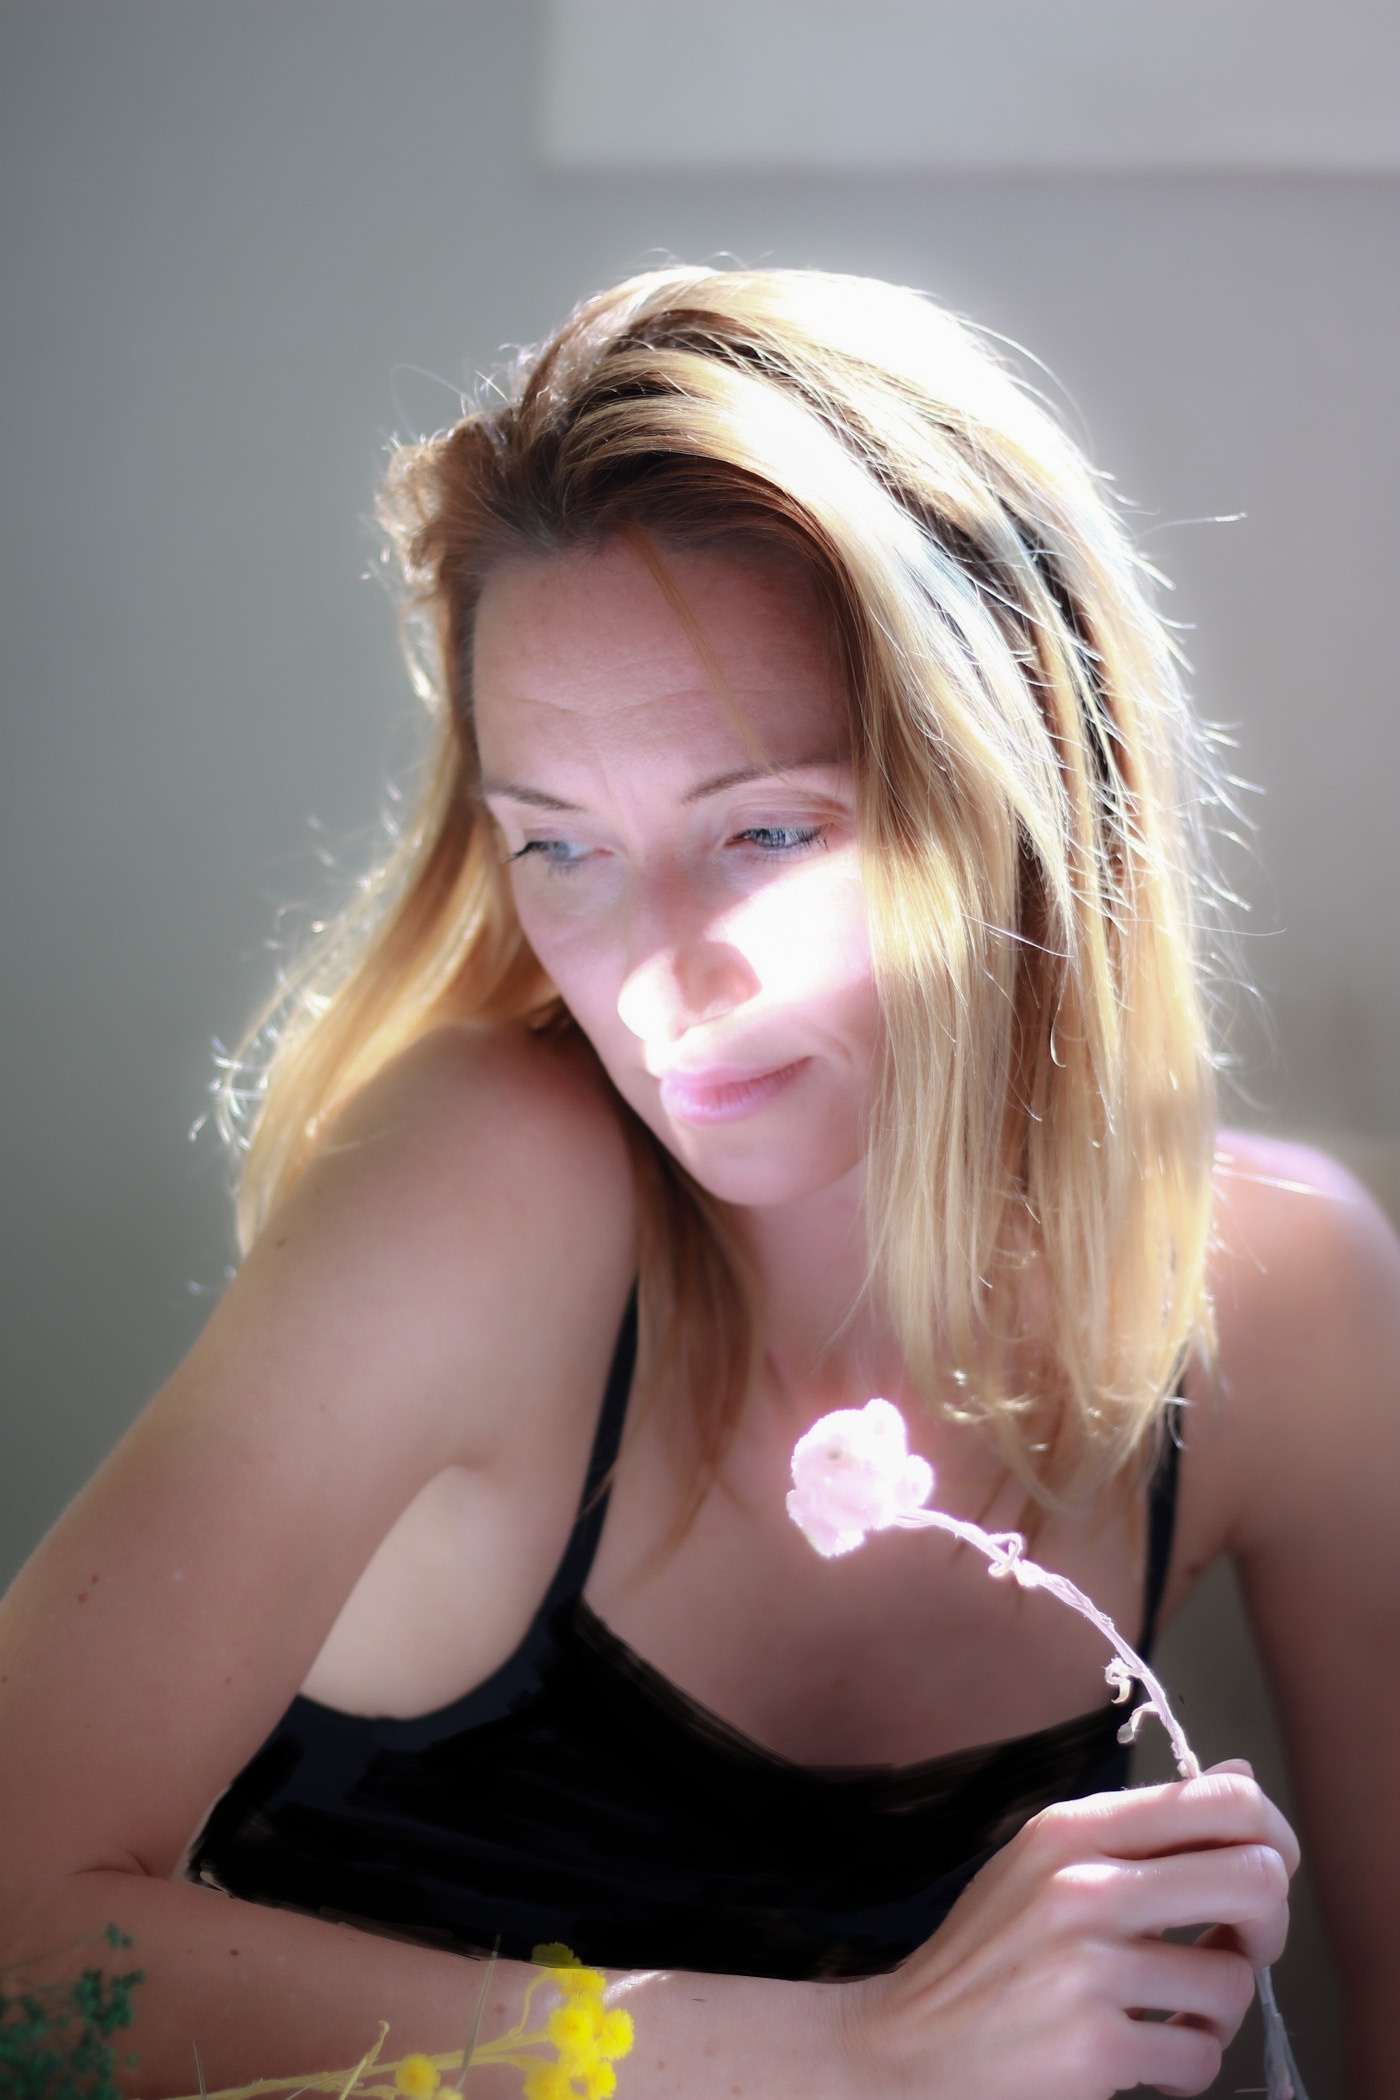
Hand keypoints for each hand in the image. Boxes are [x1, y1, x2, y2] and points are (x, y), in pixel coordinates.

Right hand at [839, 1764, 1297, 2099]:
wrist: (906, 2047)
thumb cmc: (988, 1957)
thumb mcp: (1047, 1864)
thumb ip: (1143, 1826)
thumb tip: (1239, 1774)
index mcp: (1072, 1829)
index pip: (1223, 1800)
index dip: (1272, 1837)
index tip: (1261, 1876)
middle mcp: (1082, 1885)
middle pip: (1256, 1878)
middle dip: (1267, 1927)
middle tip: (1233, 1950)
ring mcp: (1088, 1967)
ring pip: (1234, 1984)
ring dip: (1212, 2015)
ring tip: (1163, 2017)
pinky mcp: (1095, 2047)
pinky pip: (1199, 2058)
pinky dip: (1181, 2070)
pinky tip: (1138, 2061)